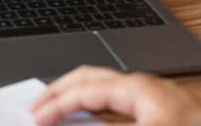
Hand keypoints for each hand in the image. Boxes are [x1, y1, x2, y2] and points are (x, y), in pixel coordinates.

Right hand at [29, 66, 200, 125]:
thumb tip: (67, 125)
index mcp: (140, 88)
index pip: (83, 89)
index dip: (55, 104)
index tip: (34, 120)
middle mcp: (148, 88)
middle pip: (92, 78)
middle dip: (60, 91)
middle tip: (35, 108)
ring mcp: (158, 100)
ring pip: (105, 89)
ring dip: (77, 99)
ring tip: (57, 112)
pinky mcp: (165, 115)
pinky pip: (120, 104)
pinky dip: (96, 110)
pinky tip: (91, 123)